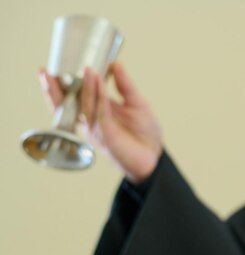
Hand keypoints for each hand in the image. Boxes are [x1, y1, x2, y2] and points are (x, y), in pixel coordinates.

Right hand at [38, 62, 162, 183]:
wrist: (154, 155)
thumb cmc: (144, 133)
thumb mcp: (137, 102)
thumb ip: (125, 85)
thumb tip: (116, 64)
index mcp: (96, 111)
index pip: (74, 96)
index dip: (61, 84)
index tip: (52, 69)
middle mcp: (92, 120)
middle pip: (68, 104)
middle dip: (54, 89)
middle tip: (46, 73)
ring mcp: (97, 128)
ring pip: (84, 106)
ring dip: (83, 87)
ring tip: (84, 70)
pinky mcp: (106, 135)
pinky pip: (100, 112)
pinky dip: (99, 96)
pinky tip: (99, 82)